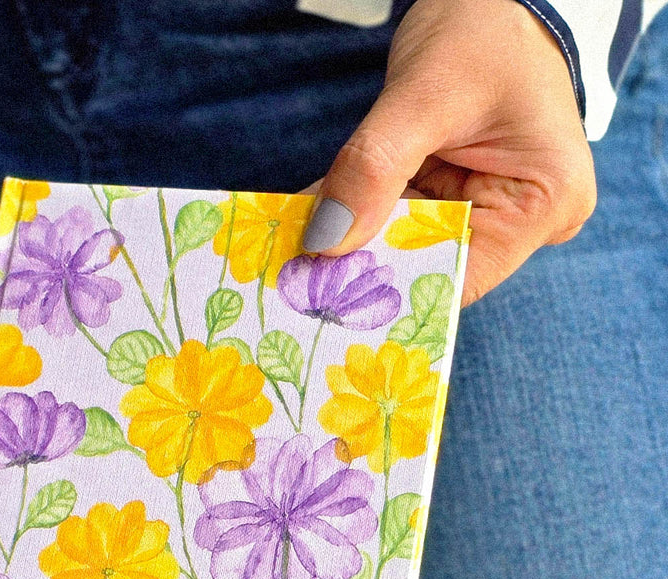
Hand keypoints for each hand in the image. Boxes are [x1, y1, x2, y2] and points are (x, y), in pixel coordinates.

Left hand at [302, 0, 596, 303]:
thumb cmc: (483, 30)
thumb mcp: (425, 95)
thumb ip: (373, 168)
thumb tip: (323, 243)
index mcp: (545, 204)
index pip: (456, 277)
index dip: (387, 288)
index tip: (319, 290)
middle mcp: (526, 222)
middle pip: (428, 265)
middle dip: (361, 259)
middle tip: (290, 269)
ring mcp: (493, 211)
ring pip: (406, 246)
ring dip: (350, 238)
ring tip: (291, 241)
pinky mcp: (460, 198)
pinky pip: (400, 219)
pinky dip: (358, 215)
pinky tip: (312, 217)